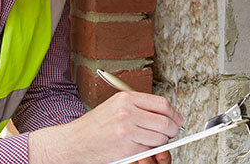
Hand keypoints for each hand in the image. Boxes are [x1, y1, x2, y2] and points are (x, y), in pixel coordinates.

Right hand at [29, 91, 183, 163]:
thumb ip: (139, 107)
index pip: (161, 103)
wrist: (73, 142)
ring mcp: (126, 131)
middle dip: (172, 129)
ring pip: (160, 138)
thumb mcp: (115, 106)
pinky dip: (148, 151)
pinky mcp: (126, 148)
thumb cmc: (94, 126)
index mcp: (125, 99)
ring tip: (151, 140)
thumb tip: (166, 114)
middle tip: (172, 133)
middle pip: (165, 121)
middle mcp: (127, 112)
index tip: (176, 119)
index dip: (173, 113)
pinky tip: (139, 147)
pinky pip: (148, 150)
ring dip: (161, 142)